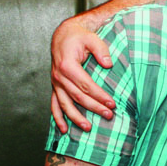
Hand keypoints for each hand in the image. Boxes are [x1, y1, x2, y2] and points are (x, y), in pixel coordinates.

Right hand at [50, 18, 114, 132]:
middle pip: (78, 97)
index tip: (112, 103)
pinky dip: (58, 118)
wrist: (63, 36)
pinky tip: (63, 129)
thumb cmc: (79, 37)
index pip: (86, 85)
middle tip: (108, 115)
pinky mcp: (55, 86)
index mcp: (67, 66)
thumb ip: (101, 50)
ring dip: (76, 117)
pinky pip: (54, 104)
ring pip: (65, 104)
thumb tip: (108, 64)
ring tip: (88, 128)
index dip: (99, 95)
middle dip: (94, 107)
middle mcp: (59, 77)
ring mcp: (56, 83)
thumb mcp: (91, 38)